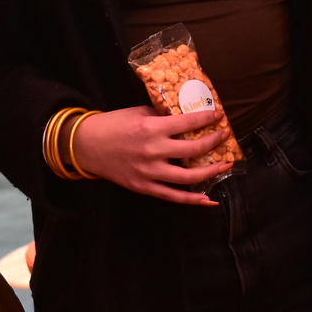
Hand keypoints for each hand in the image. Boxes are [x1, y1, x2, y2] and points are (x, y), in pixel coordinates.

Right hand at [71, 106, 231, 206]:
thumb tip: (183, 117)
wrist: (86, 145)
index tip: (218, 117)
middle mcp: (153, 151)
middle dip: (213, 142)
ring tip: (225, 164)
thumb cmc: (112, 124)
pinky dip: (192, 199)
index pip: (187, 124)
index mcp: (151, 128)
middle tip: (224, 136)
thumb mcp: (137, 112)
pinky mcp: (144, 187)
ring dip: (211, 171)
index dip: (206, 120)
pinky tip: (208, 199)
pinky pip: (172, 196)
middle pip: (193, 150)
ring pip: (188, 177)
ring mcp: (149, 172)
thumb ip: (160, 116)